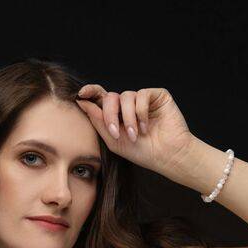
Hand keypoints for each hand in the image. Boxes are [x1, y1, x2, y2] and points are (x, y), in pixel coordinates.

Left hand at [75, 84, 193, 174]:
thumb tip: (82, 102)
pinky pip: (142, 95)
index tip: (81, 94)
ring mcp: (143, 99)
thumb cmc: (142, 152)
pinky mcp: (157, 95)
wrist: (167, 156)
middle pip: (110, 97)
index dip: (90, 91)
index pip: (101, 98)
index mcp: (117, 114)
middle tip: (115, 133)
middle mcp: (129, 105)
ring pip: (125, 97)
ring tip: (135, 135)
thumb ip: (98, 121)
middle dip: (110, 115)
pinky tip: (146, 127)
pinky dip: (141, 112)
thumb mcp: (113, 140)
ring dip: (128, 118)